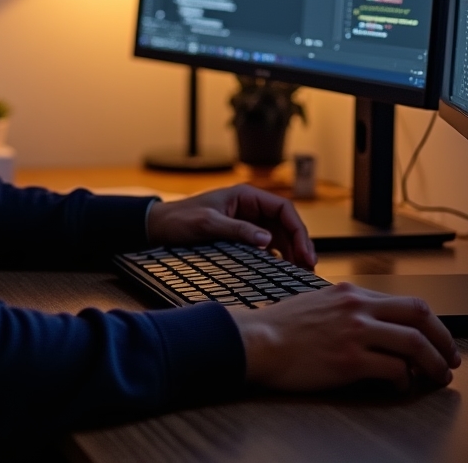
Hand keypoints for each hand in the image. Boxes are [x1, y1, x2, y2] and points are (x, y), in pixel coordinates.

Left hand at [146, 184, 315, 267]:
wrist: (158, 226)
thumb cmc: (180, 219)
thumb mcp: (208, 223)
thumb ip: (238, 230)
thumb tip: (268, 241)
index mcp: (246, 195)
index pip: (284, 209)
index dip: (298, 230)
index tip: (305, 252)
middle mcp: (250, 206)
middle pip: (285, 223)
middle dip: (299, 243)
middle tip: (308, 267)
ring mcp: (246, 221)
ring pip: (279, 235)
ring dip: (291, 251)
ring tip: (300, 271)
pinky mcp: (239, 235)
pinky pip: (266, 244)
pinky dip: (277, 256)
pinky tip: (281, 269)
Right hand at [233, 283, 460, 390]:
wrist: (258, 341)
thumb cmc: (281, 327)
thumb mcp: (318, 303)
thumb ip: (347, 309)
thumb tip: (373, 325)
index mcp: (350, 293)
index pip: (406, 302)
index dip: (432, 323)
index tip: (438, 339)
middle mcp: (357, 308)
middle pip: (420, 315)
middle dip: (444, 339)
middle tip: (451, 358)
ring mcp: (355, 333)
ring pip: (415, 344)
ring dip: (434, 363)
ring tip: (438, 376)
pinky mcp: (350, 360)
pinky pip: (394, 371)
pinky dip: (405, 381)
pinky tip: (401, 387)